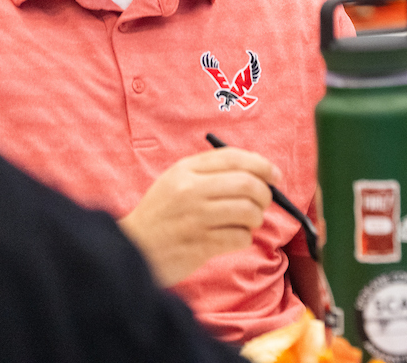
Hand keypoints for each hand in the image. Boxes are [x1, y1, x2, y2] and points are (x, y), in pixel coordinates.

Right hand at [119, 148, 277, 286]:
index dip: (262, 165)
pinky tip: (231, 238)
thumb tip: (260, 171)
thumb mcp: (177, 181)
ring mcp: (195, 218)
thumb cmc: (162, 215)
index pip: (235, 158)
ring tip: (246, 222)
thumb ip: (213, 171)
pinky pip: (240, 237)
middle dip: (265, 194)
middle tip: (264, 202)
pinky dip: (243, 238)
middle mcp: (190, 190)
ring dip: (255, 218)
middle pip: (247, 183)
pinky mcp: (199, 245)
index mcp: (185, 170)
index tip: (275, 175)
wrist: (131, 250)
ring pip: (248, 211)